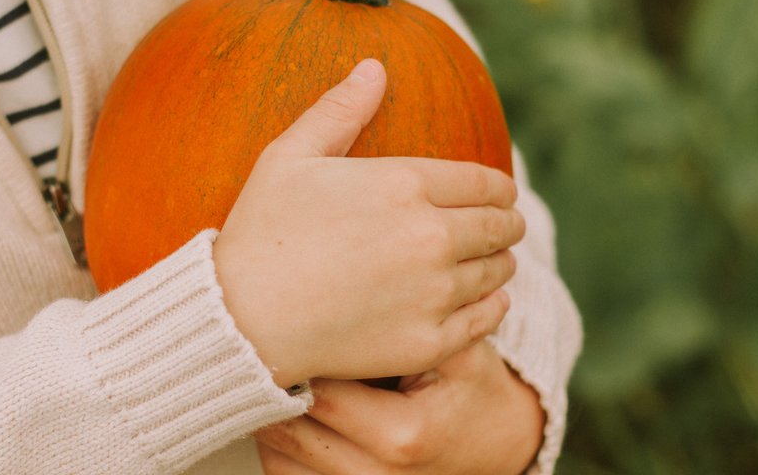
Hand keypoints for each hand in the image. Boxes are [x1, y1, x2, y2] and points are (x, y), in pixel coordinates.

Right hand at [213, 59, 523, 388]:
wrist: (241, 319)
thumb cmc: (261, 231)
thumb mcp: (290, 156)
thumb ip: (339, 109)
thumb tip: (374, 67)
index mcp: (405, 184)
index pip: (484, 182)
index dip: (500, 188)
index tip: (503, 194)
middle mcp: (430, 236)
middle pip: (499, 226)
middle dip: (508, 223)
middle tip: (508, 227)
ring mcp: (433, 292)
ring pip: (497, 271)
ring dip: (501, 262)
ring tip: (496, 261)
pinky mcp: (428, 340)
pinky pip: (485, 319)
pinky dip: (494, 306)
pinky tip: (490, 299)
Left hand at [255, 341, 545, 473]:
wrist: (498, 442)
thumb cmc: (473, 387)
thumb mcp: (462, 351)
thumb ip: (417, 325)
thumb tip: (348, 299)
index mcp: (404, 434)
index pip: (322, 393)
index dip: (298, 357)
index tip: (287, 323)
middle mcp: (377, 474)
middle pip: (290, 429)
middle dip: (271, 385)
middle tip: (259, 340)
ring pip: (279, 458)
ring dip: (266, 416)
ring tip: (266, 373)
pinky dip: (277, 444)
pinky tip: (284, 406)